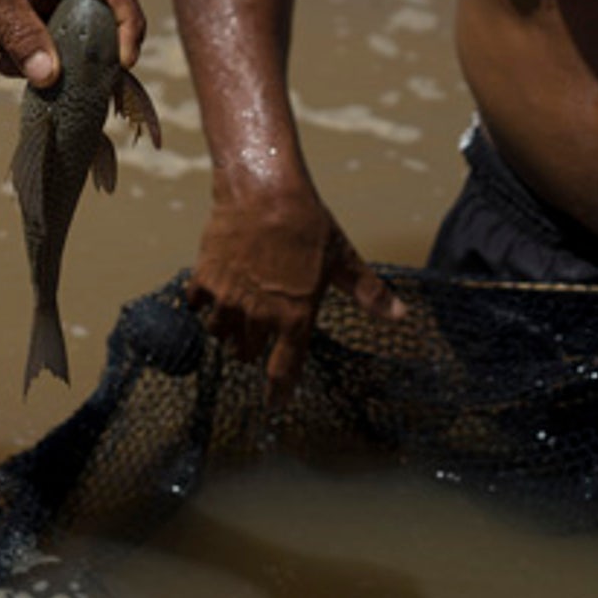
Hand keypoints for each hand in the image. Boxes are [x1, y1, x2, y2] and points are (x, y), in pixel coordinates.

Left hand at [0, 0, 144, 87]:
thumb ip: (21, 38)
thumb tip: (50, 79)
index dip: (127, 27)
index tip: (123, 64)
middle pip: (95, 16)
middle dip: (69, 50)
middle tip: (51, 77)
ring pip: (68, 31)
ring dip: (38, 52)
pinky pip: (47, 32)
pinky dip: (25, 48)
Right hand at [185, 185, 403, 403]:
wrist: (263, 192)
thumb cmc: (308, 225)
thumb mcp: (343, 259)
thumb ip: (369, 293)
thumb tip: (400, 316)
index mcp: (296, 317)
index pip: (284, 369)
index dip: (278, 392)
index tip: (274, 404)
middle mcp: (259, 315)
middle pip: (247, 353)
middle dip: (251, 352)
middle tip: (255, 342)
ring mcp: (229, 299)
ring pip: (220, 334)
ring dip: (227, 331)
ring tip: (234, 319)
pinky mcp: (206, 280)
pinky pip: (197, 306)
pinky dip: (203, 304)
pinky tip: (212, 294)